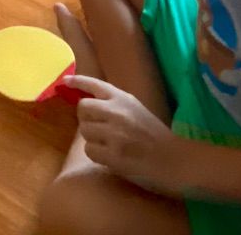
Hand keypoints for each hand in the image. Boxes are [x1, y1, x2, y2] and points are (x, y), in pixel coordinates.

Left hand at [67, 75, 184, 194]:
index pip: (95, 84)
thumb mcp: (136, 109)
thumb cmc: (155, 135)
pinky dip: (97, 155)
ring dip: (93, 140)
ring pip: (84, 131)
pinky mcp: (114, 154)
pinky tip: (112, 157)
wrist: (175, 159)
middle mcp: (117, 111)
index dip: (78, 81)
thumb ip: (114, 104)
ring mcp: (115, 132)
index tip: (65, 82)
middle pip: (82, 108)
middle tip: (99, 130)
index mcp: (123, 98)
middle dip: (86, 119)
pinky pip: (89, 151)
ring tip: (111, 145)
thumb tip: (86, 104)